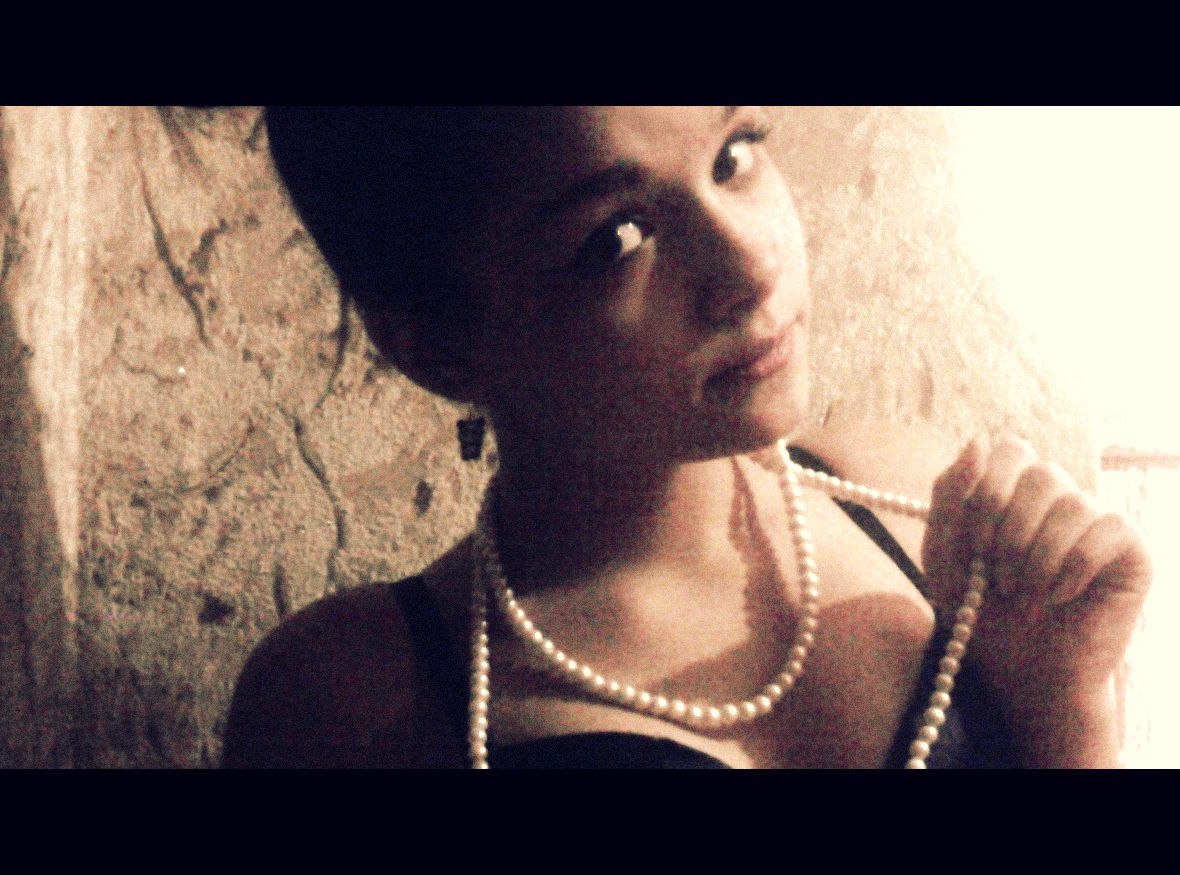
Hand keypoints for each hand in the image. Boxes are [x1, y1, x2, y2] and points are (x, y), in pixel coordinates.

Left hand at [922, 434, 1151, 762]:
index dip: (987, 490)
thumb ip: (950, 496)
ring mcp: (1097, 520)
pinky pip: (1106, 530)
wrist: (1023, 674)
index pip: (1009, 449)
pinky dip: (1070, 568)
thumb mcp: (945, 555)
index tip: (972, 544)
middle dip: (1008, 527)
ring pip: (1071, 502)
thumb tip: (977, 440)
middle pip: (1040, 471)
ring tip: (1020, 597)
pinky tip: (1057, 598)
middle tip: (995, 577)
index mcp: (1014, 490)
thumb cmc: (982, 615)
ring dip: (1035, 557)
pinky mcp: (1130, 550)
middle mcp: (1060, 497)